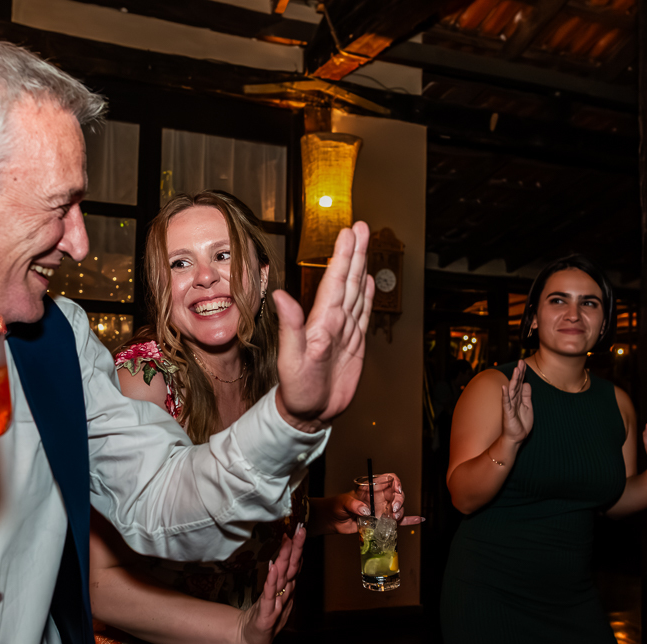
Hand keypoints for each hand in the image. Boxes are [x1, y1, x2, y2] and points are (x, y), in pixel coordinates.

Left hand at [238, 525, 304, 643]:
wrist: (250, 639)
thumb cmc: (263, 616)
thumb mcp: (272, 594)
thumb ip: (279, 578)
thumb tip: (282, 559)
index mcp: (286, 588)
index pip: (294, 564)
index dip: (297, 547)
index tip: (299, 529)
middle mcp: (284, 594)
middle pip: (292, 568)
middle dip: (297, 548)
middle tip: (300, 530)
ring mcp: (277, 603)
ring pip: (283, 579)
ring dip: (286, 560)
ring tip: (289, 542)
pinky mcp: (267, 614)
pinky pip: (269, 595)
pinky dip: (271, 581)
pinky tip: (273, 568)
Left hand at [273, 222, 373, 430]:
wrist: (308, 413)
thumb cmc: (296, 390)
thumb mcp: (291, 358)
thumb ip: (289, 326)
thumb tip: (280, 295)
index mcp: (320, 322)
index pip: (334, 283)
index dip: (343, 257)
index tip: (349, 232)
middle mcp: (333, 322)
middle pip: (347, 281)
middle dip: (354, 253)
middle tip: (361, 227)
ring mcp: (343, 331)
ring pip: (355, 292)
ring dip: (360, 267)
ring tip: (365, 243)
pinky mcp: (353, 343)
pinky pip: (361, 314)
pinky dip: (365, 296)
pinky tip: (367, 280)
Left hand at [326, 474, 424, 533]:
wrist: (333, 520)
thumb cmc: (336, 506)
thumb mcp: (343, 502)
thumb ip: (353, 504)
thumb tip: (366, 510)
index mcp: (372, 488)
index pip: (389, 479)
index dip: (396, 482)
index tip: (397, 489)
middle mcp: (379, 498)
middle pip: (397, 495)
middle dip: (399, 500)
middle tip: (393, 509)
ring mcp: (382, 509)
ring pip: (398, 508)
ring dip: (400, 513)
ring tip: (394, 518)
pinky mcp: (382, 522)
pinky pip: (398, 521)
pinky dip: (409, 520)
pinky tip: (419, 519)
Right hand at [500, 360, 533, 443]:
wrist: (516, 437)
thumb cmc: (521, 423)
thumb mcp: (527, 406)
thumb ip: (526, 395)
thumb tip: (526, 383)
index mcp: (519, 398)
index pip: (520, 383)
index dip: (522, 374)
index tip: (523, 363)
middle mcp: (513, 400)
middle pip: (516, 384)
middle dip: (519, 373)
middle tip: (520, 362)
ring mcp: (510, 405)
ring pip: (512, 391)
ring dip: (513, 380)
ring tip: (516, 371)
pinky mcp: (508, 413)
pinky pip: (506, 403)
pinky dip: (505, 395)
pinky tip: (505, 388)